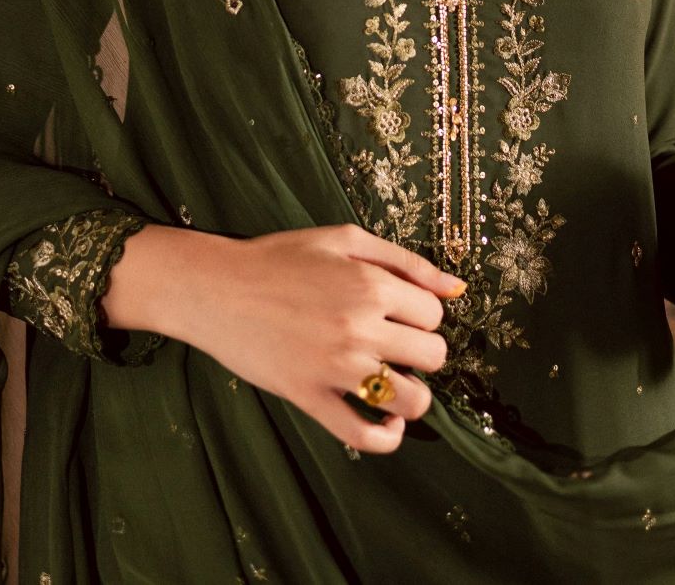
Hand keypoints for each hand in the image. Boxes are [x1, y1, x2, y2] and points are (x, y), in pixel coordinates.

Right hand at [160, 222, 466, 452]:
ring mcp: (336, 368)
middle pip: (432, 356)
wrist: (218, 288)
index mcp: (372, 285)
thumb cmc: (280, 257)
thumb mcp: (344, 239)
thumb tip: (456, 288)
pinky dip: (387, 436)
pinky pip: (364, 435)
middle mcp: (361, 328)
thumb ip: (405, 260)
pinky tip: (387, 421)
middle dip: (422, 350)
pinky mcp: (310, 398)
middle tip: (398, 343)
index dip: (423, 314)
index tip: (402, 312)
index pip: (435, 314)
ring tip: (395, 380)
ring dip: (413, 394)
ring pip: (411, 400)